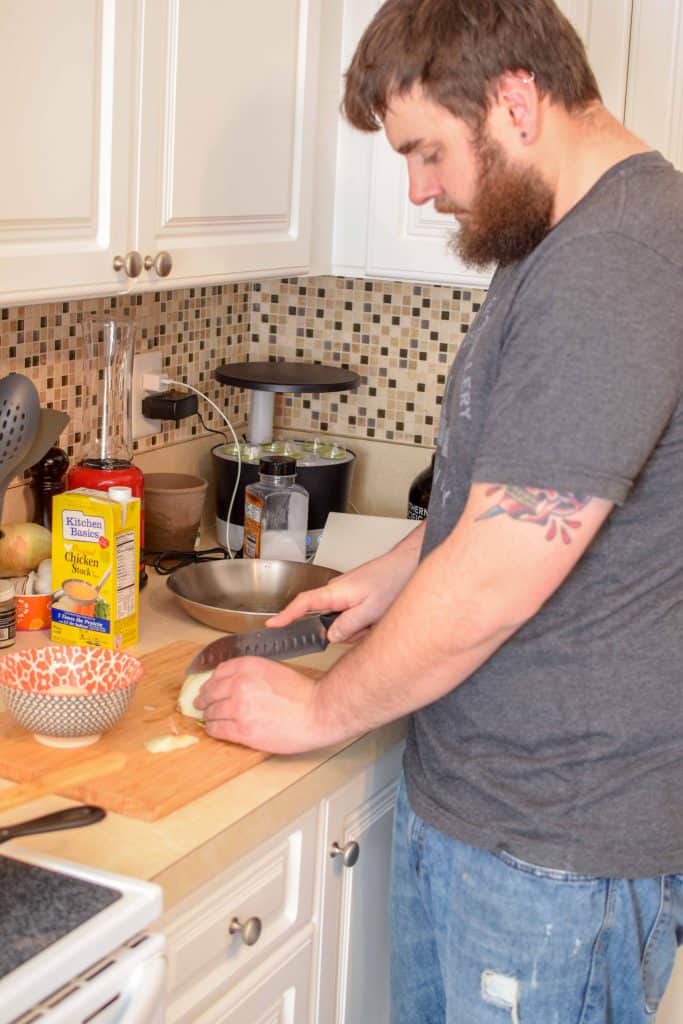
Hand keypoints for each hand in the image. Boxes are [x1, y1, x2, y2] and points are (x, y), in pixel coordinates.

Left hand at [195, 657, 340, 753]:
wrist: (317, 712)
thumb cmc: (302, 693)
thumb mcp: (273, 669)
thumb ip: (250, 673)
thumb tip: (231, 681)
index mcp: (248, 666)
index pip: (217, 672)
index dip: (211, 682)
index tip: (209, 688)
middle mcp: (239, 684)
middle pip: (209, 692)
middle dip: (205, 699)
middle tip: (202, 704)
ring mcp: (238, 707)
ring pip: (210, 712)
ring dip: (209, 715)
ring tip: (211, 718)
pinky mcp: (241, 730)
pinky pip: (216, 728)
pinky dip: (213, 729)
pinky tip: (216, 728)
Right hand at [266, 555, 410, 642]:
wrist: (408, 564)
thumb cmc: (392, 579)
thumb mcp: (370, 610)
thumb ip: (348, 625)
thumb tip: (331, 636)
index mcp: (335, 592)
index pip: (302, 604)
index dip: (286, 616)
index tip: (272, 625)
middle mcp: (336, 591)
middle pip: (327, 622)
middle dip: (347, 632)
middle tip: (368, 627)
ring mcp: (346, 593)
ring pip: (343, 622)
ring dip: (360, 627)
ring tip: (376, 618)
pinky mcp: (355, 596)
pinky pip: (353, 616)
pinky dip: (365, 620)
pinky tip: (378, 616)